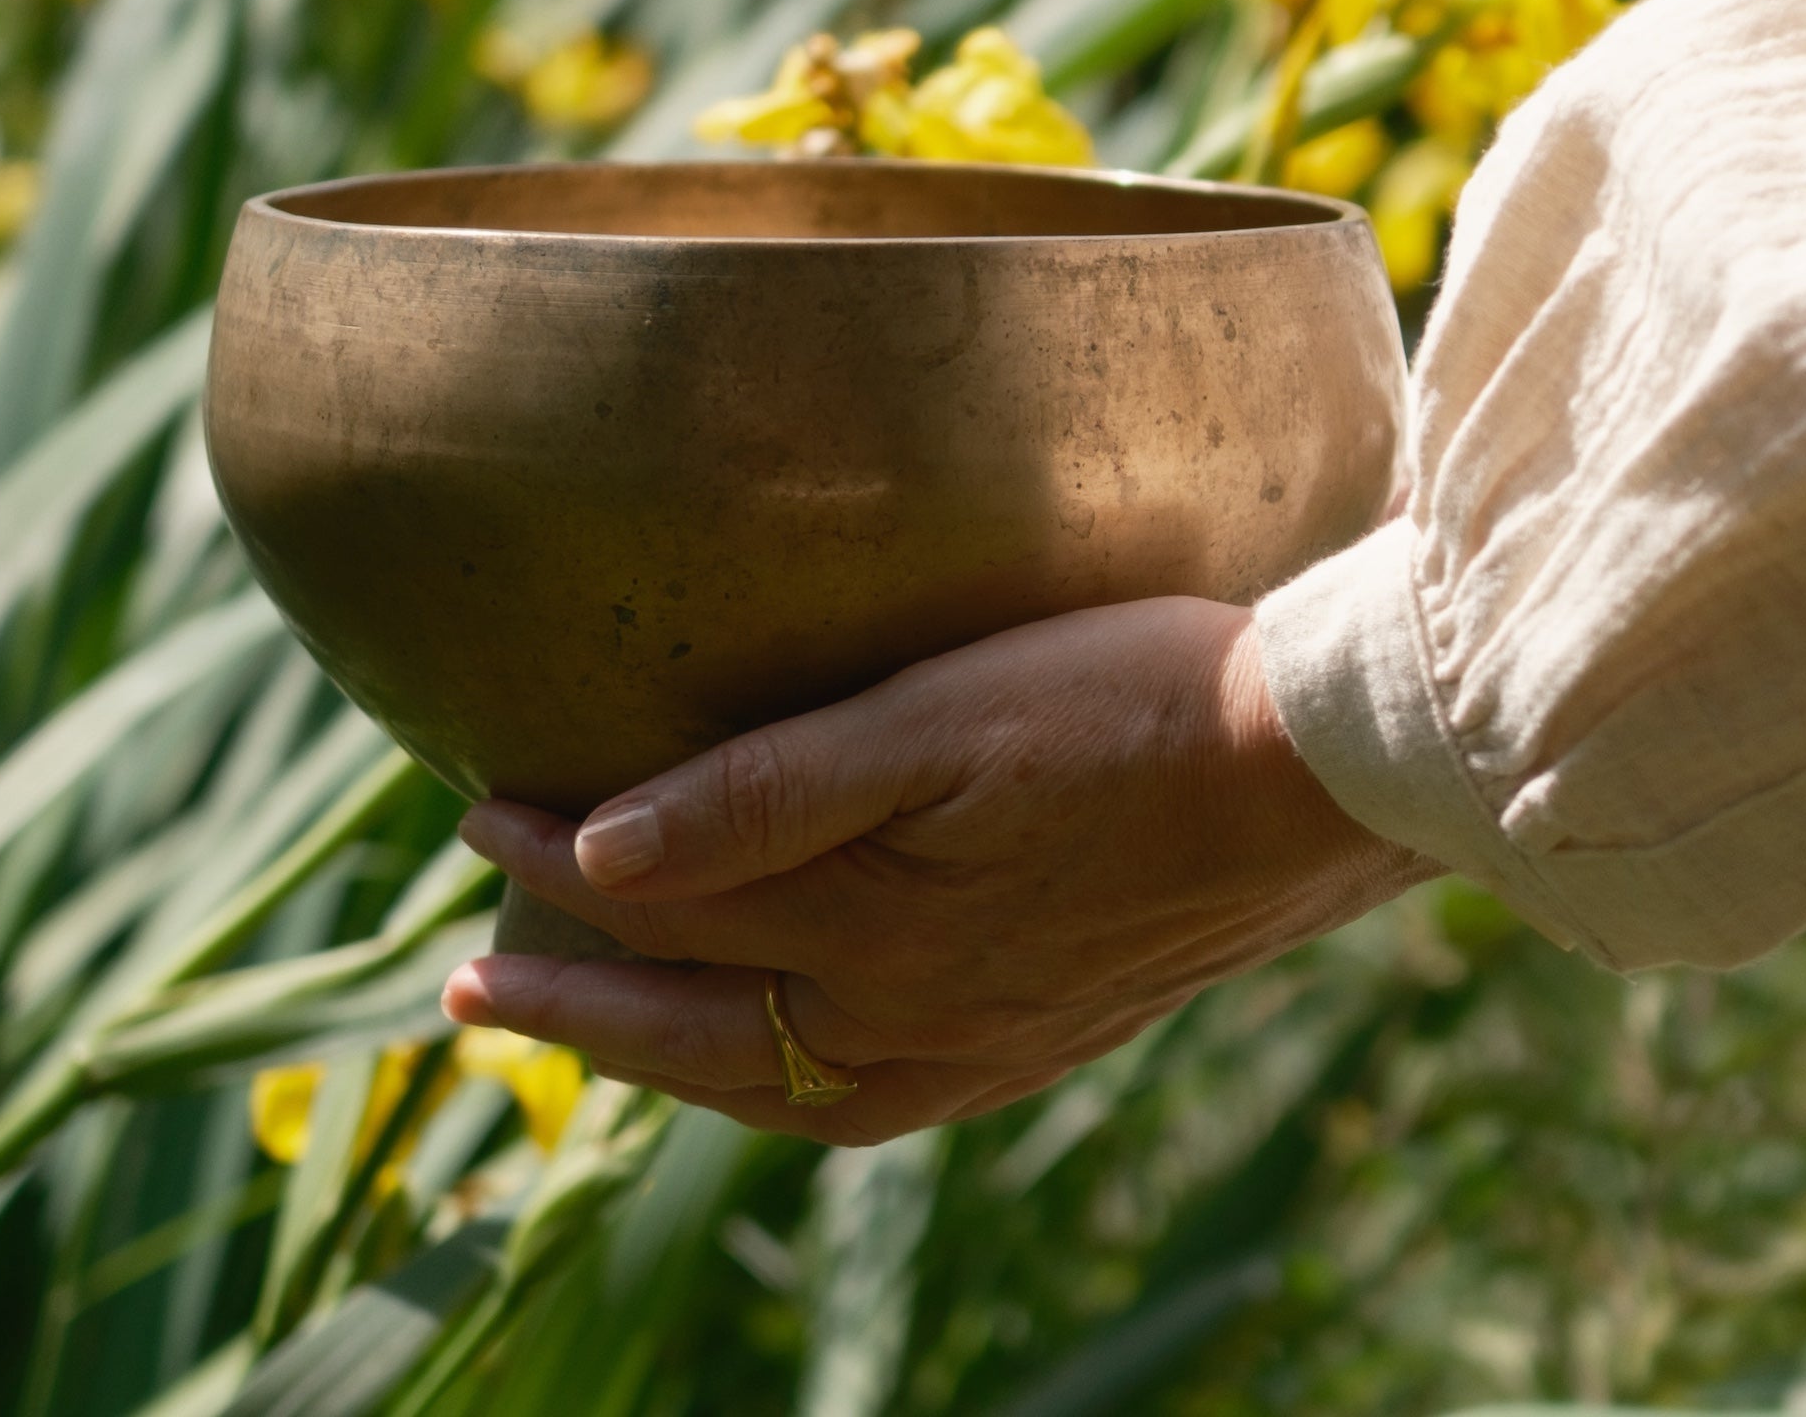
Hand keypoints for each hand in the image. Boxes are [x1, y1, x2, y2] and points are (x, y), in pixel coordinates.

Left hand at [442, 596, 1436, 1143]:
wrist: (1332, 774)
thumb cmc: (1138, 705)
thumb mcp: (944, 720)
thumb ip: (771, 793)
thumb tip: (603, 857)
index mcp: (876, 941)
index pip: (667, 910)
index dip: (556, 866)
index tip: (478, 811)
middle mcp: (918, 1022)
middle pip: (703, 1033)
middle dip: (577, 1009)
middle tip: (472, 991)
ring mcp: (988, 1045)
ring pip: (785, 1085)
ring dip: (677, 1062)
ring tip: (607, 1028)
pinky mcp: (1049, 1036)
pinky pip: (880, 1100)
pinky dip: (795, 1090)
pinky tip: (793, 1059)